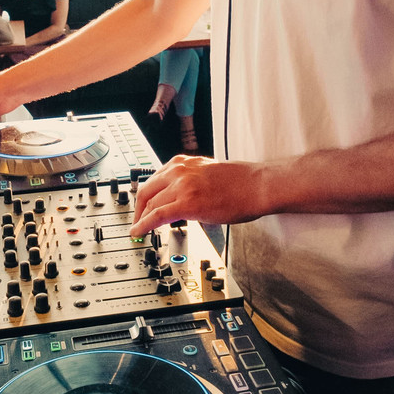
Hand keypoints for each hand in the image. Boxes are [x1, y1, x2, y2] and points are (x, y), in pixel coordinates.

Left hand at [130, 155, 265, 236]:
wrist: (257, 185)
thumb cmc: (241, 182)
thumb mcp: (208, 172)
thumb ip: (191, 180)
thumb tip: (182, 196)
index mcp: (183, 162)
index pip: (154, 178)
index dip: (144, 196)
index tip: (142, 205)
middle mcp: (179, 170)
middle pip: (146, 190)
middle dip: (138, 208)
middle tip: (136, 220)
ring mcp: (182, 186)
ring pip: (150, 204)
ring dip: (140, 219)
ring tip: (138, 230)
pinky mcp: (187, 203)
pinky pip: (157, 216)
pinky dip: (143, 225)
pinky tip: (138, 232)